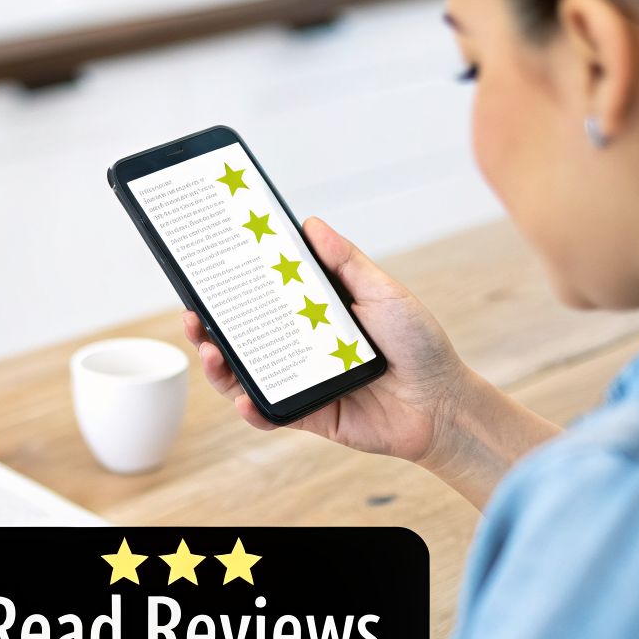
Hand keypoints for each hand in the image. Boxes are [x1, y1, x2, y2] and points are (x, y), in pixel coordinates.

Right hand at [184, 217, 558, 507]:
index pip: (266, 295)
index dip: (235, 284)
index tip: (208, 268)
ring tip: (211, 352)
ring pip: (246, 375)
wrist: (442, 404)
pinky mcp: (308, 415)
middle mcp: (302, 345)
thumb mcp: (384, 293)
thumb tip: (311, 223)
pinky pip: (271, 413)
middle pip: (244, 335)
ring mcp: (302, 381)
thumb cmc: (419, 345)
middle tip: (195, 313)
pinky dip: (252, 409)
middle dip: (211, 326)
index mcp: (316, 312)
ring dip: (220, 366)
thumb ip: (347, 262)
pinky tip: (245, 399)